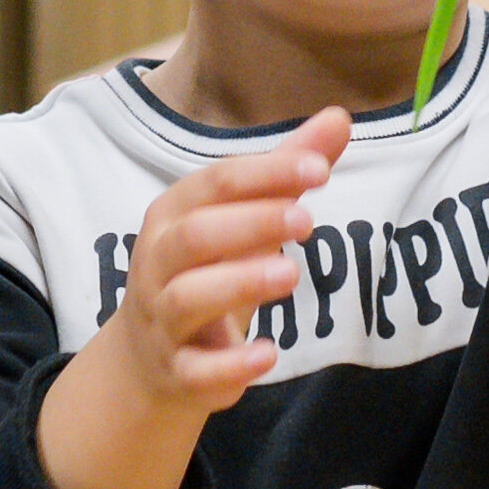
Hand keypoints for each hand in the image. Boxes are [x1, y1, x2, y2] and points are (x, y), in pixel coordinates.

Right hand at [98, 110, 345, 415]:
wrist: (149, 358)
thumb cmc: (206, 269)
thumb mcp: (241, 218)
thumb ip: (286, 171)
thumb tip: (339, 117)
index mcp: (173, 214)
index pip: (213, 184)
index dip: (264, 175)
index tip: (319, 170)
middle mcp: (159, 262)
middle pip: (194, 236)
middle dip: (250, 224)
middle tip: (307, 220)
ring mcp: (163, 319)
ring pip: (189, 297)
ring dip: (240, 284)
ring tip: (291, 275)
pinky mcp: (178, 370)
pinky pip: (196, 370)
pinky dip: (230, 365)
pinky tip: (268, 354)